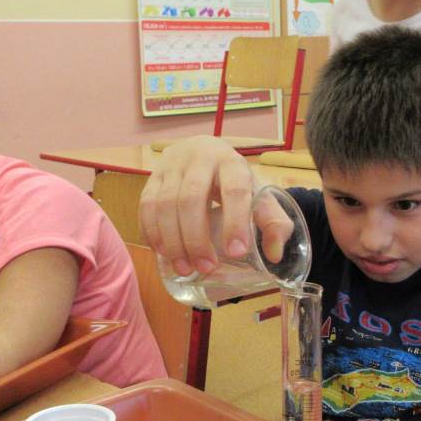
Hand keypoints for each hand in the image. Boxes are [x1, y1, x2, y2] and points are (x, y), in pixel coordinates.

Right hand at [138, 137, 292, 273]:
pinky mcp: (152, 177)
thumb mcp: (258, 194)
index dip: (235, 221)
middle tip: (206, 268)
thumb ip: (272, 222)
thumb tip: (274, 254)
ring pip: (165, 204)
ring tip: (185, 268)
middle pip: (192, 198)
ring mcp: (172, 166)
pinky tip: (164, 253)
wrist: (202, 151)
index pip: (234, 189)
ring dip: (173, 241)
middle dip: (197, 239)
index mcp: (232, 163)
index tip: (236, 253)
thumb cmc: (234, 181)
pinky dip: (153, 233)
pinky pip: (146, 206)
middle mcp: (200, 158)